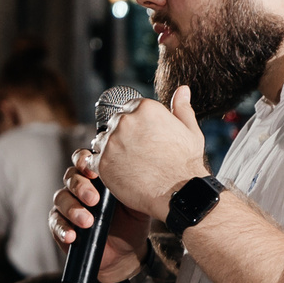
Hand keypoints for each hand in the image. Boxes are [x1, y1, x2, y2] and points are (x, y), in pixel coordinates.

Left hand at [95, 85, 211, 217]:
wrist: (179, 193)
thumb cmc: (186, 163)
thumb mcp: (190, 130)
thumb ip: (181, 108)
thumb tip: (182, 90)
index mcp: (145, 108)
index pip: (128, 109)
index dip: (135, 126)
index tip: (142, 140)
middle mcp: (125, 121)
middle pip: (114, 124)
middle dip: (122, 138)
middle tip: (137, 155)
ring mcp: (111, 142)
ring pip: (102, 142)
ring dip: (111, 151)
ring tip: (129, 166)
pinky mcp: (102, 163)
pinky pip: (93, 161)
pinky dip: (103, 167)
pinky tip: (118, 174)